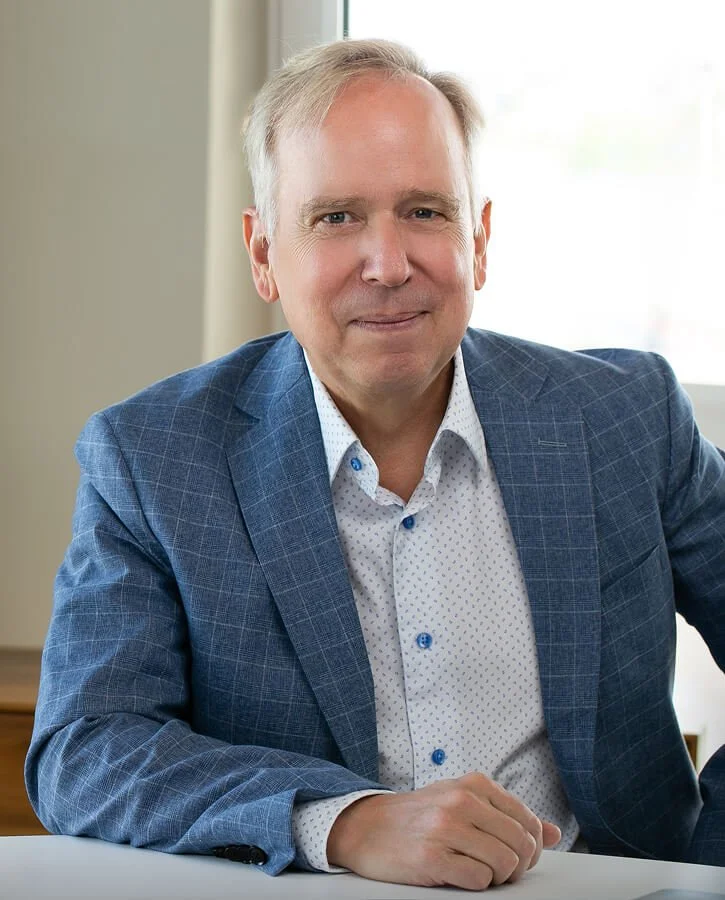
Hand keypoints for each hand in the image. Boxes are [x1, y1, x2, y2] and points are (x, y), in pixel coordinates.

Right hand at [326, 772, 561, 890]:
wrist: (366, 827)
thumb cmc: (419, 816)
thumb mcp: (463, 801)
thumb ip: (508, 815)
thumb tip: (553, 833)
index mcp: (474, 784)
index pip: (528, 821)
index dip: (530, 847)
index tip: (514, 855)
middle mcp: (462, 801)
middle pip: (521, 846)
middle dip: (516, 867)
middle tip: (496, 870)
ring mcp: (446, 828)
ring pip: (504, 866)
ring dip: (495, 878)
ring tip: (474, 871)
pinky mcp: (432, 858)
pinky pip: (478, 881)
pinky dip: (474, 885)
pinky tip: (456, 874)